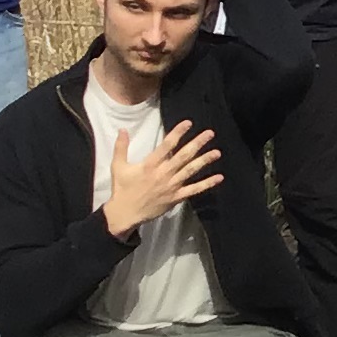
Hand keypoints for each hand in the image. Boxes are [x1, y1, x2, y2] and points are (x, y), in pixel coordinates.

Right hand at [99, 119, 222, 235]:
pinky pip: (193, 190)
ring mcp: (171, 186)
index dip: (178, 133)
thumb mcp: (118, 166)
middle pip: (183, 156)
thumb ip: (121, 147)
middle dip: (197, 143)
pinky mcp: (176, 197)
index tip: (188, 123)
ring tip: (217, 152)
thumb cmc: (122, 189)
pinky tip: (218, 177)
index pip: (167, 145)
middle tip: (210, 133)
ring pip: (190, 171)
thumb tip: (123, 129)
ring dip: (204, 161)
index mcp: (150, 164)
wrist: (125, 213)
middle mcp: (163, 173)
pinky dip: (207, 184)